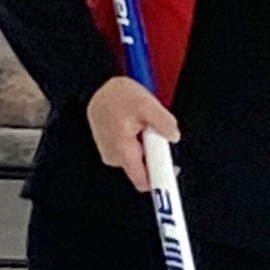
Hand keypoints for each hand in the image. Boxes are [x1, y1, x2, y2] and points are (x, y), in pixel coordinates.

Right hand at [86, 77, 178, 191]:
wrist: (95, 88)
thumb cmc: (115, 95)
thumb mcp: (146, 104)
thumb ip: (164, 123)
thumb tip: (174, 136)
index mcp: (122, 151)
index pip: (143, 181)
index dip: (160, 180)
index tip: (171, 175)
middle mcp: (114, 157)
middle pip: (144, 169)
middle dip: (156, 153)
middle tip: (156, 133)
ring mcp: (112, 153)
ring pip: (140, 158)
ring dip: (148, 145)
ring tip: (143, 124)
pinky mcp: (112, 147)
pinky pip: (133, 150)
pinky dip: (140, 140)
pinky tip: (137, 125)